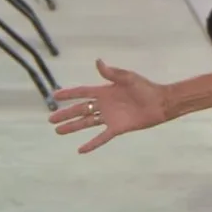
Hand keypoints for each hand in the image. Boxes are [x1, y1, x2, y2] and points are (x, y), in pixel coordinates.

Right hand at [48, 60, 168, 153]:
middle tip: (51, 119)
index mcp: (105, 91)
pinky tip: (80, 150)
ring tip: (58, 131)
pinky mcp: (117, 128)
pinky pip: (101, 137)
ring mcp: (109, 117)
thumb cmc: (145, 88)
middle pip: (81, 109)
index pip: (83, 92)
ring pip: (86, 123)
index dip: (69, 94)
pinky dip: (91, 144)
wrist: (160, 103)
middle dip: (66, 114)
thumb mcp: (128, 78)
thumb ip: (112, 73)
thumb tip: (97, 61)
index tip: (54, 95)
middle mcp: (104, 105)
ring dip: (73, 127)